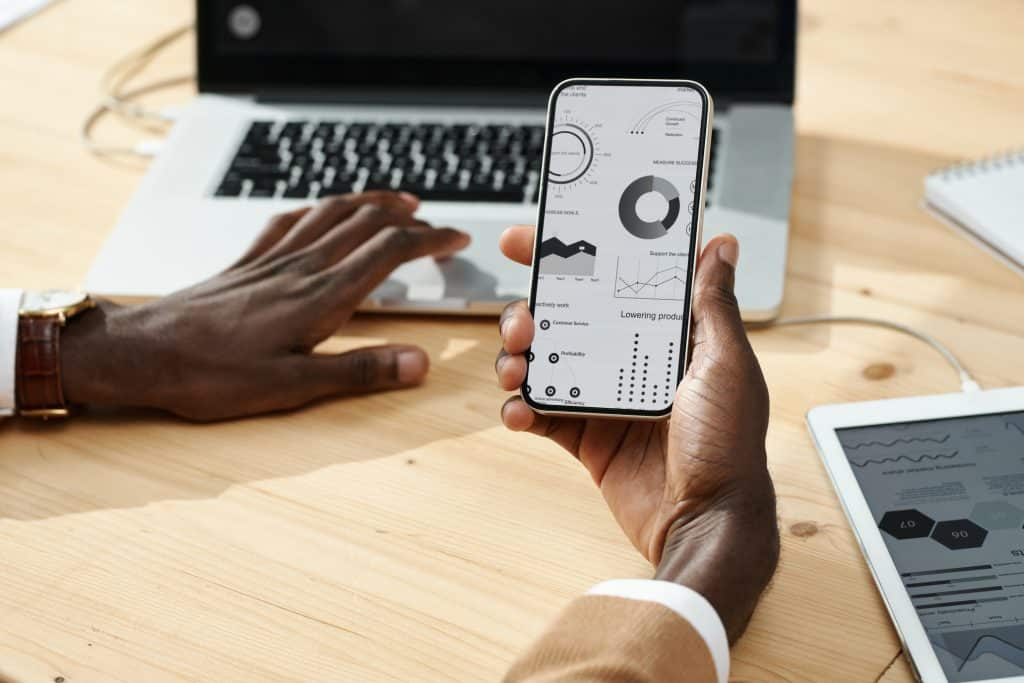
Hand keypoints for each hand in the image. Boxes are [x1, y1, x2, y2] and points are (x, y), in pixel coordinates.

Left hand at [61, 191, 469, 420]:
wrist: (143, 353)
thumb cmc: (212, 375)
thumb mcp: (293, 387)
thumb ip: (360, 372)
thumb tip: (419, 363)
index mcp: (320, 297)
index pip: (389, 251)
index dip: (430, 240)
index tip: (456, 239)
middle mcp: (301, 268)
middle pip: (366, 223)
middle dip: (409, 217)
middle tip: (437, 223)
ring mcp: (272, 260)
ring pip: (331, 212)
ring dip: (369, 202)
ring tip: (395, 201)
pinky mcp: (247, 262)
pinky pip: (289, 219)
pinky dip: (317, 208)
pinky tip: (320, 210)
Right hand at [495, 225, 777, 640]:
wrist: (707, 522)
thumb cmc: (728, 445)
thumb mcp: (726, 364)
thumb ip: (712, 305)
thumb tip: (721, 246)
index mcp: (665, 338)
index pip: (612, 283)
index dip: (572, 258)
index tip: (532, 241)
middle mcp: (631, 362)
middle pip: (566, 320)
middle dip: (530, 312)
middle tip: (522, 322)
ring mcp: (605, 400)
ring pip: (544, 363)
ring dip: (518, 359)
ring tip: (516, 368)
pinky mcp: (586, 439)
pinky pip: (541, 414)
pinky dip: (521, 410)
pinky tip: (519, 412)